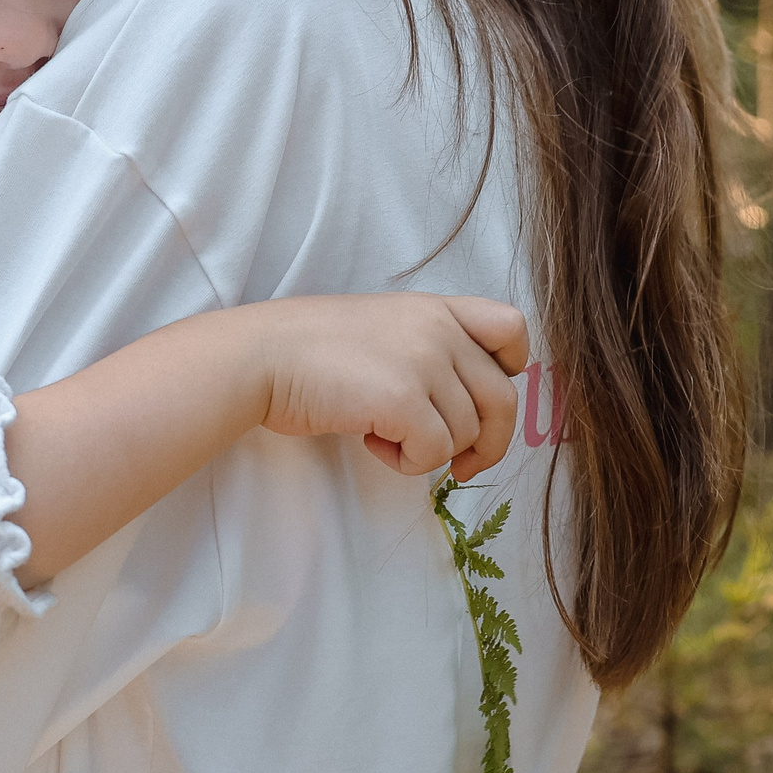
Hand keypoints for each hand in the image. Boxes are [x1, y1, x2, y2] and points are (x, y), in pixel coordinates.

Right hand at [245, 293, 528, 480]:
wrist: (260, 357)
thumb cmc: (309, 351)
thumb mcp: (382, 328)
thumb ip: (429, 347)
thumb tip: (468, 404)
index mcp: (434, 308)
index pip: (512, 328)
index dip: (510, 369)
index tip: (479, 396)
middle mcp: (437, 329)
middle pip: (502, 398)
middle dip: (488, 442)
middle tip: (461, 464)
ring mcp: (423, 362)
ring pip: (467, 433)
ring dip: (430, 450)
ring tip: (382, 434)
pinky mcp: (403, 400)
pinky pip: (435, 453)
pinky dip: (407, 462)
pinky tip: (371, 441)